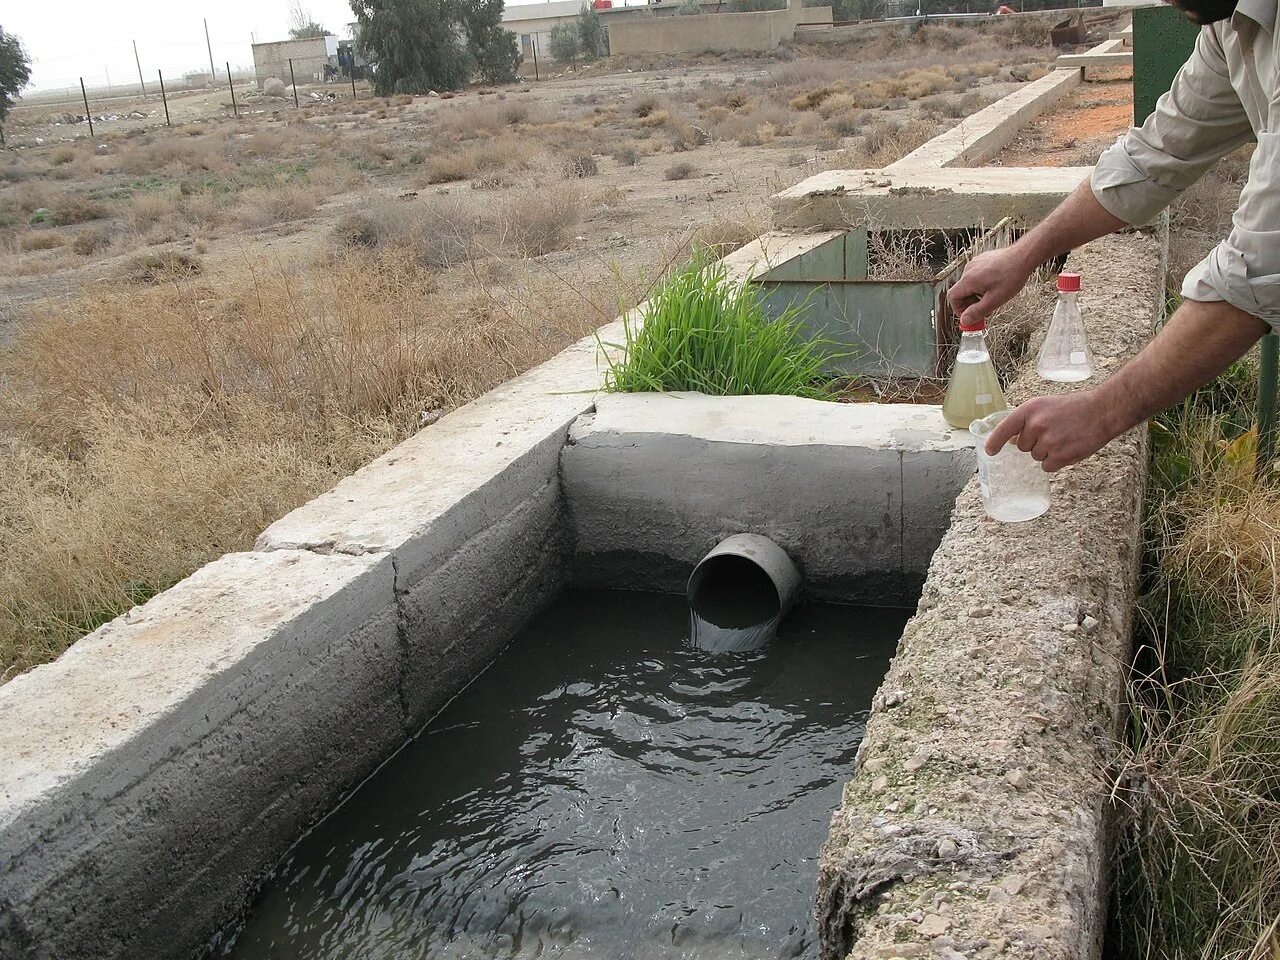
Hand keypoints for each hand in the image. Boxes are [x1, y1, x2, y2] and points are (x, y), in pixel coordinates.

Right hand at [947, 248, 1035, 327]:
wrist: (1023, 257)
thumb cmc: (1012, 276)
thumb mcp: (995, 300)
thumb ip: (977, 312)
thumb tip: (965, 321)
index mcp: (969, 280)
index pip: (952, 297)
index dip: (958, 309)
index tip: (969, 316)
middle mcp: (969, 270)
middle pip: (961, 291)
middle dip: (971, 304)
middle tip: (983, 311)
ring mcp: (975, 263)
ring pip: (970, 284)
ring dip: (977, 295)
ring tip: (992, 297)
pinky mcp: (982, 260)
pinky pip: (977, 276)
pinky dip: (982, 285)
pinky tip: (995, 286)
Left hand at [986, 392, 1119, 471]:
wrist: (1101, 411)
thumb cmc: (1074, 408)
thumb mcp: (1045, 406)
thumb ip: (1026, 421)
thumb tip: (1010, 441)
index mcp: (1029, 410)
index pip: (1004, 428)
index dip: (994, 442)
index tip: (989, 451)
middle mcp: (1036, 425)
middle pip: (1022, 447)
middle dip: (1034, 444)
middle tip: (1053, 432)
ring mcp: (1048, 441)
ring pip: (1035, 457)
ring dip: (1047, 453)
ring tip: (1063, 438)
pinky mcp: (1061, 455)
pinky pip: (1047, 467)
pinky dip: (1056, 462)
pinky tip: (1067, 449)